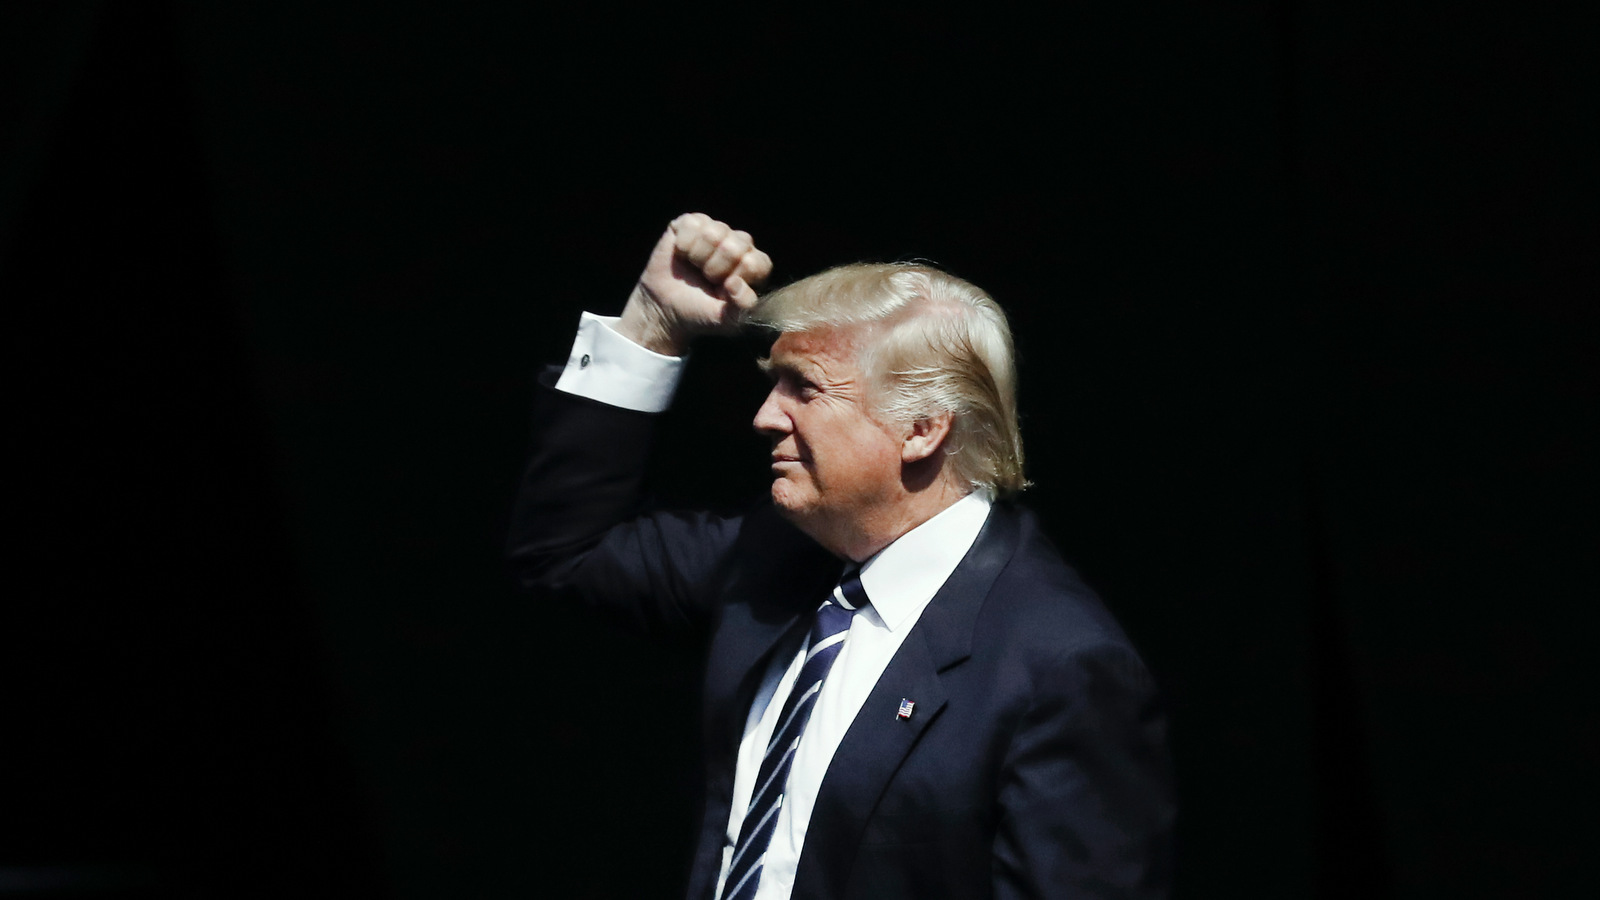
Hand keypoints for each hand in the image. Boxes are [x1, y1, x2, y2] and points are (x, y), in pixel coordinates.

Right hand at [616, 213, 772, 355]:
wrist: (665, 308)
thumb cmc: (700, 312)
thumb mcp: (726, 320)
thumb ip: (742, 307)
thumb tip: (735, 283)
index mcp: (755, 266)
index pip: (756, 263)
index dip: (736, 278)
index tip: (723, 290)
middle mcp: (739, 244)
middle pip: (734, 246)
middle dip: (715, 269)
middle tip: (706, 279)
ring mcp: (716, 231)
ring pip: (713, 233)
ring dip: (698, 257)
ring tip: (695, 267)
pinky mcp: (692, 223)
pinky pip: (693, 224)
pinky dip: (684, 244)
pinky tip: (682, 254)